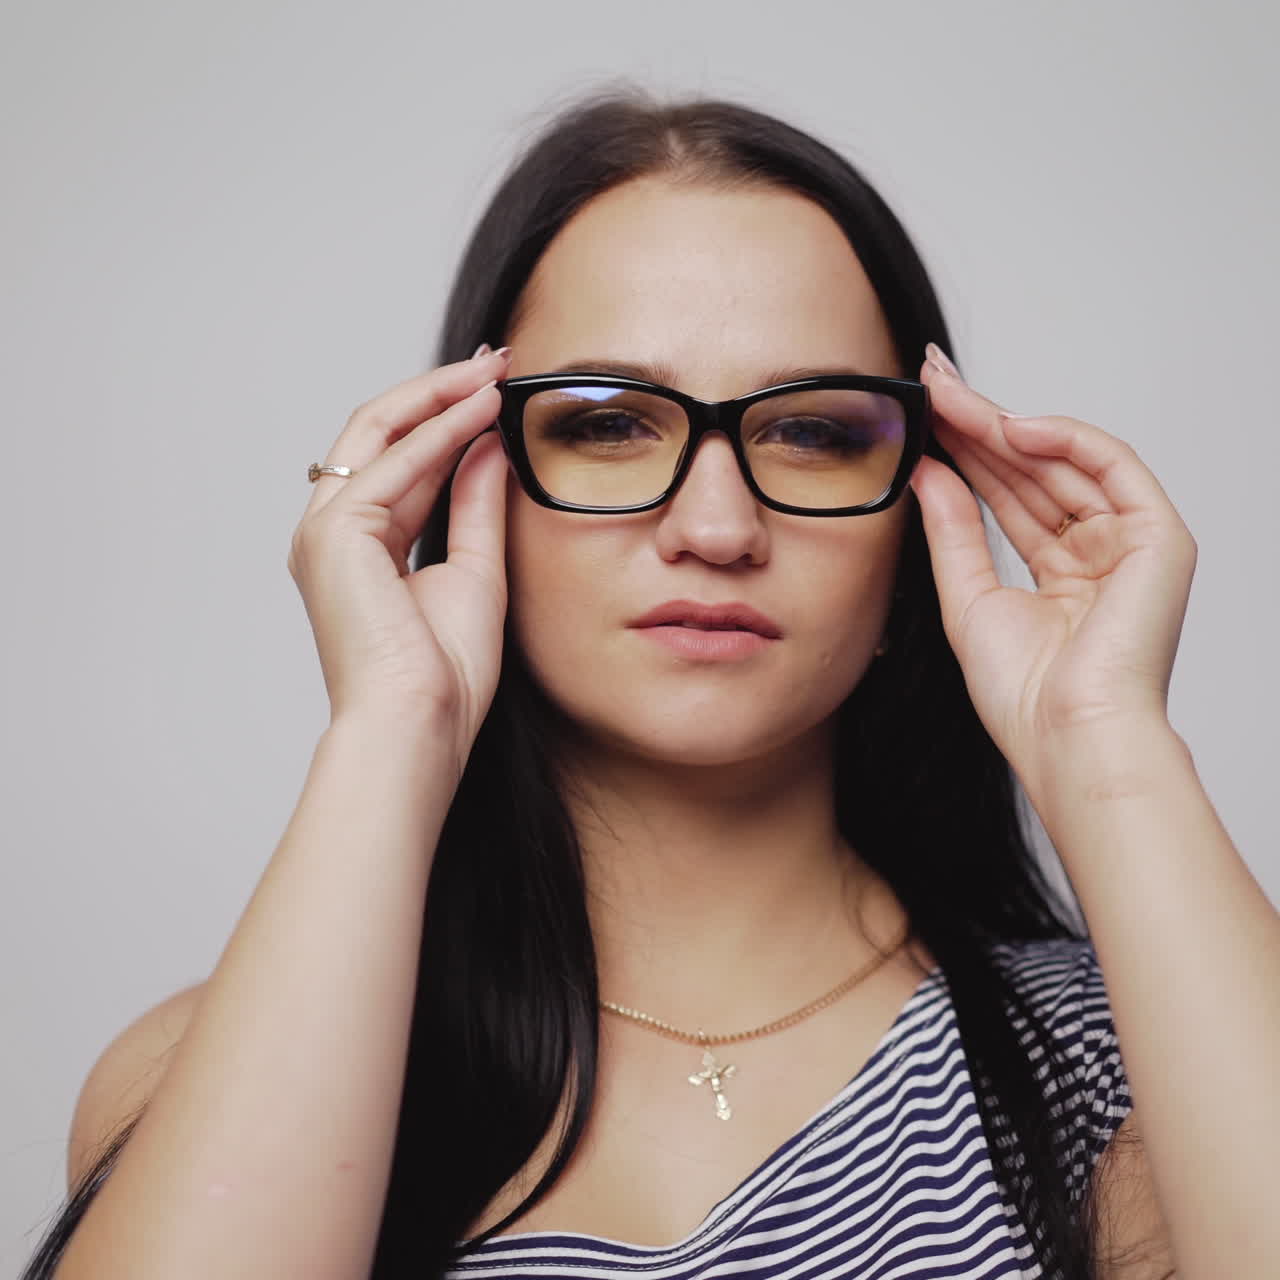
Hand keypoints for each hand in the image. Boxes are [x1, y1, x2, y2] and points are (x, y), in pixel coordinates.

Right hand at [288, 346, 512, 760]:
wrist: (419, 725)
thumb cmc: (443, 674)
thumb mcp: (475, 571)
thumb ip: (476, 504)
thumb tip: (489, 444)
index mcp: (362, 548)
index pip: (403, 461)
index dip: (450, 420)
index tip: (497, 390)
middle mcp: (333, 532)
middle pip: (380, 434)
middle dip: (440, 393)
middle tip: (495, 363)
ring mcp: (326, 531)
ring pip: (379, 432)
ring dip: (440, 397)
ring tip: (494, 371)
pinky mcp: (335, 533)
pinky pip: (393, 462)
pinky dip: (440, 430)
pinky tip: (480, 408)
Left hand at [908, 344, 1196, 790]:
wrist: (1068, 739)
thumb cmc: (1023, 695)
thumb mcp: (967, 598)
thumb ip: (953, 530)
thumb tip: (927, 470)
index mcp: (1060, 574)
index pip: (1007, 495)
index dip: (965, 451)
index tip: (923, 413)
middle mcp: (1097, 553)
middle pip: (1030, 471)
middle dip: (978, 424)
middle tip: (930, 380)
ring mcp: (1129, 544)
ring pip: (1062, 462)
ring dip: (1004, 424)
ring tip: (949, 394)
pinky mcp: (1158, 538)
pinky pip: (1112, 467)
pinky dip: (1064, 439)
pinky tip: (1008, 424)